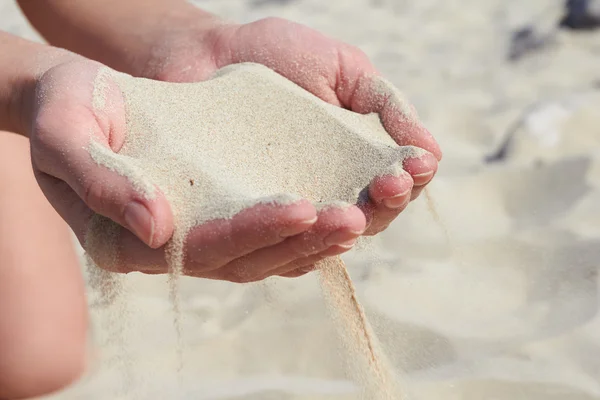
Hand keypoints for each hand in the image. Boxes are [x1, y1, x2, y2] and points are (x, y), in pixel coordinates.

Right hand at [26, 59, 363, 281]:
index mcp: (131, 240)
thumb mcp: (65, 133)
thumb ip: (100, 182)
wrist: (79, 97)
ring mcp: (199, 234)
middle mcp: (172, 247)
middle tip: (352, 216)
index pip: (202, 247)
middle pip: (246, 259)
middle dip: (300, 239)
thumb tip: (156, 227)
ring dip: (314, 238)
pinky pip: (268, 233)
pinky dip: (305, 228)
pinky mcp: (219, 213)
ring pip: (265, 252)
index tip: (301, 207)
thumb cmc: (67, 107)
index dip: (253, 231)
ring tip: (360, 215)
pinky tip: (341, 212)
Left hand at [144, 16, 441, 237]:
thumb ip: (386, 105)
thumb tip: (432, 152)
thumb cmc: (279, 56)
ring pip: (326, 237)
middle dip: (385, 204)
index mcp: (358, 159)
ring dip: (344, 229)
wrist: (208, 52)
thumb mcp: (343, 69)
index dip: (410, 180)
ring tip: (352, 213)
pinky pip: (273, 242)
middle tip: (389, 185)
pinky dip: (292, 240)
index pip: (396, 184)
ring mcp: (288, 208)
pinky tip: (304, 228)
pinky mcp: (246, 218)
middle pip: (370, 217)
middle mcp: (329, 190)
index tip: (414, 166)